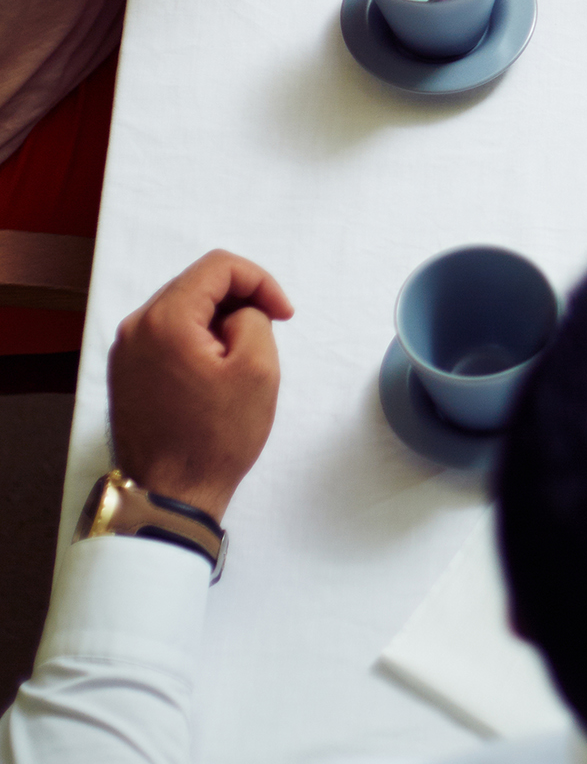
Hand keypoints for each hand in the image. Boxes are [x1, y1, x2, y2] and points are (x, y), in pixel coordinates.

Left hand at [107, 253, 292, 524]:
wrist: (170, 496)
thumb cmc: (216, 439)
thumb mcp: (258, 369)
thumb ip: (254, 318)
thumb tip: (239, 312)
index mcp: (165, 320)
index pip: (218, 267)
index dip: (260, 281)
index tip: (283, 314)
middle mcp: (136, 327)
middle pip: (196, 285)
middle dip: (239, 300)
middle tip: (268, 333)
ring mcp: (125, 351)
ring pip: (182, 309)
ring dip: (218, 321)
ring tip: (242, 358)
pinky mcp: (125, 373)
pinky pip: (166, 336)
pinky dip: (196, 340)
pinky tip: (215, 371)